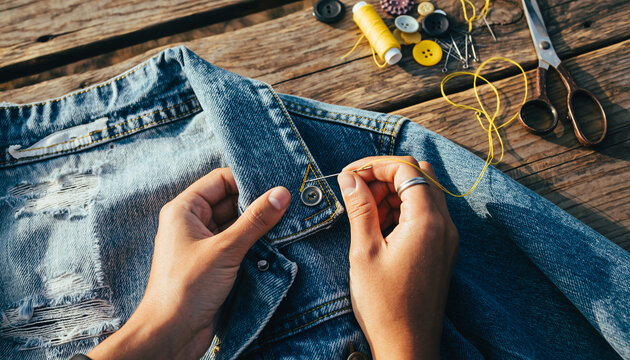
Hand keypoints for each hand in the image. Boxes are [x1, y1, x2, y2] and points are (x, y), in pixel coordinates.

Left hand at [88, 168, 290, 359]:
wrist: (171, 334)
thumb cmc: (186, 288)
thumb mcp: (225, 249)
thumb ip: (255, 220)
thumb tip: (280, 194)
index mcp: (184, 210)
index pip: (220, 180)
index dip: (247, 180)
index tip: (275, 186)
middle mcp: (192, 223)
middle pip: (230, 201)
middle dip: (257, 204)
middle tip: (287, 205)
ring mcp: (203, 244)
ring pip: (236, 224)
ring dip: (258, 226)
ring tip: (286, 223)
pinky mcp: (213, 264)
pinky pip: (237, 244)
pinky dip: (254, 243)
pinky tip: (275, 244)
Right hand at [337, 156, 458, 359]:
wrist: (408, 346)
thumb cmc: (385, 304)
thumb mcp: (364, 251)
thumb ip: (360, 208)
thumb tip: (350, 178)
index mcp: (427, 221)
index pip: (406, 169)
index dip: (375, 166)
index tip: (349, 175)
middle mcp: (445, 225)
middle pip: (420, 175)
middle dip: (385, 175)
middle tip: (356, 191)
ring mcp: (447, 238)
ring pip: (424, 193)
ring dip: (394, 192)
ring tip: (364, 212)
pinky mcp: (443, 250)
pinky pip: (426, 215)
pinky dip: (403, 210)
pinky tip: (379, 227)